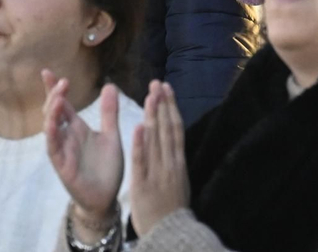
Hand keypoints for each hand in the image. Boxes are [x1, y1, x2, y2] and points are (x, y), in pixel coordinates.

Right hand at [43, 70, 122, 235]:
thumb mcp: (111, 136)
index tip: (47, 71)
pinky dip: (51, 135)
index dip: (54, 88)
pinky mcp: (62, 165)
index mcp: (77, 128)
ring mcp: (62, 150)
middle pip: (53, 111)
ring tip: (58, 97)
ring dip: (52, 112)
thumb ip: (109, 112)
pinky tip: (51, 124)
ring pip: (50, 127)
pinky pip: (53, 148)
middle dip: (54, 96)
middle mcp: (66, 136)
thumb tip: (110, 85)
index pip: (62, 104)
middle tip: (61, 81)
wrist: (107, 199)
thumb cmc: (107, 168)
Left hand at [129, 80, 191, 236]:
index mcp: (178, 162)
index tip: (166, 88)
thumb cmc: (171, 208)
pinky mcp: (144, 184)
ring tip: (150, 95)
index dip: (171, 107)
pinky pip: (142, 161)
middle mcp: (170, 164)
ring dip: (154, 116)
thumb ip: (174, 160)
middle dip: (162, 105)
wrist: (170, 235)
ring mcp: (158, 173)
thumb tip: (174, 139)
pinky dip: (141, 144)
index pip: (175, 128)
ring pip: (156, 140)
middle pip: (167, 129)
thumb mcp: (178, 180)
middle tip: (157, 82)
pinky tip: (139, 126)